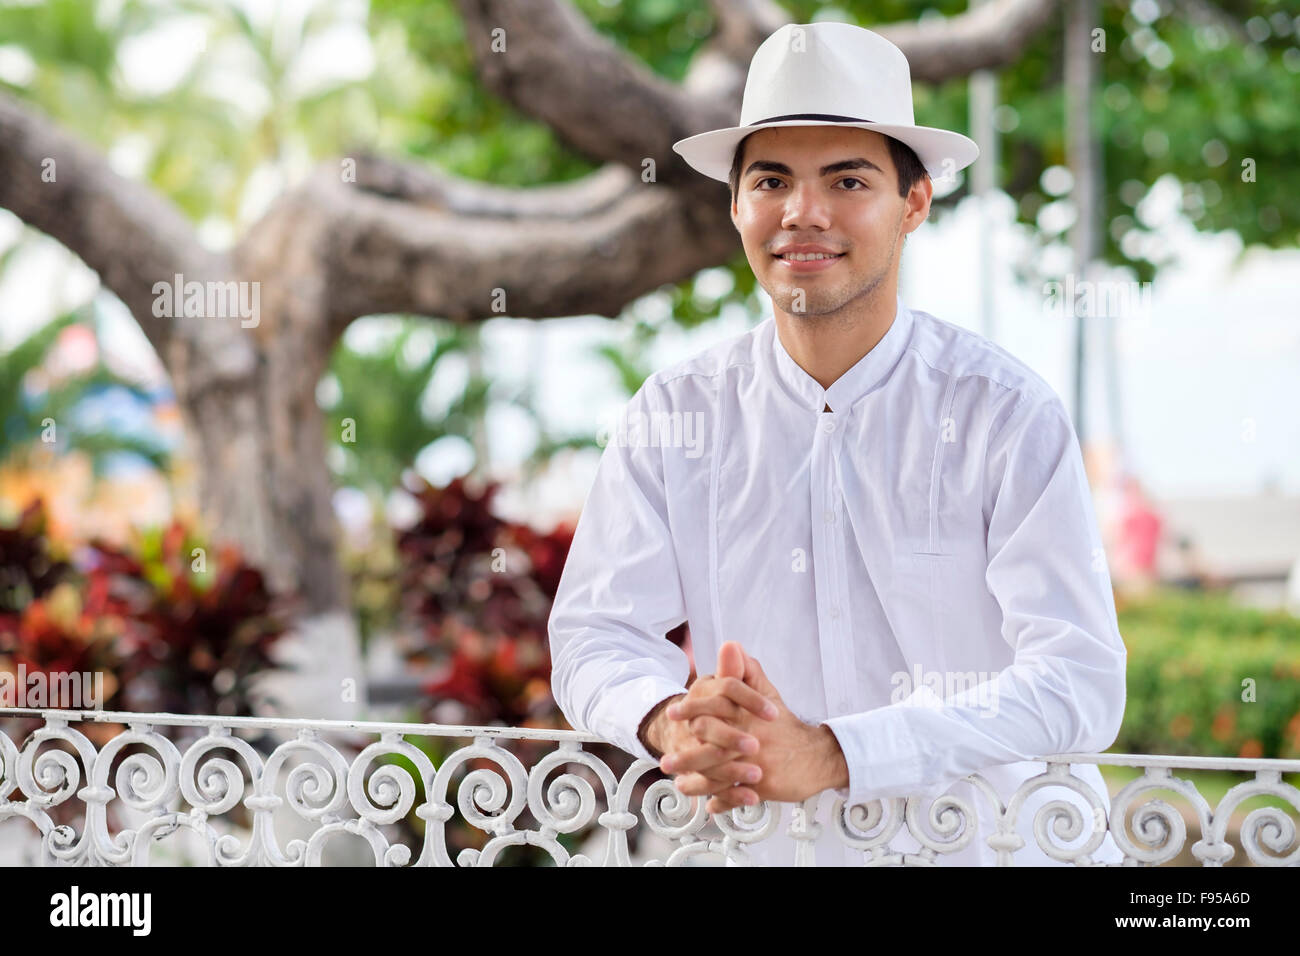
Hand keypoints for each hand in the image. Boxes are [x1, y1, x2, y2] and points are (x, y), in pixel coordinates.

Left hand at [667, 642, 840, 813]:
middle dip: (687, 757)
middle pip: (713, 748)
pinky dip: (722, 802)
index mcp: (749, 715)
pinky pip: (738, 796)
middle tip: (666, 762)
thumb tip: (731, 646)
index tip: (673, 714)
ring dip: (698, 783)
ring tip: (680, 785)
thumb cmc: (786, 726)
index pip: (716, 709)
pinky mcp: (765, 787)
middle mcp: (752, 740)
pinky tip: (709, 804)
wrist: (818, 756)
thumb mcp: (768, 695)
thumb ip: (747, 672)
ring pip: (721, 776)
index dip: (692, 710)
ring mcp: (758, 766)